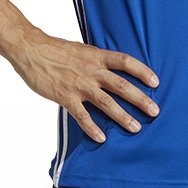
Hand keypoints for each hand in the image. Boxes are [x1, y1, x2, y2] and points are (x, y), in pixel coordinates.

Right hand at [8, 32, 159, 142]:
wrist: (31, 50)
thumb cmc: (56, 49)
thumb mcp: (82, 50)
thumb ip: (96, 60)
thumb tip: (111, 69)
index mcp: (97, 56)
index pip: (125, 62)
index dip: (142, 71)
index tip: (155, 81)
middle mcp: (92, 70)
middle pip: (122, 85)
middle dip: (140, 99)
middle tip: (155, 111)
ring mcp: (79, 84)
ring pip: (106, 102)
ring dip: (123, 116)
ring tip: (136, 128)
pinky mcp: (65, 96)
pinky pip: (82, 115)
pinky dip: (91, 128)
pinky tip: (101, 138)